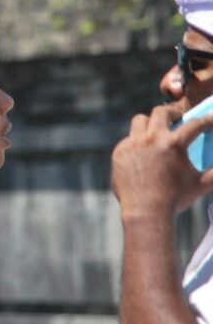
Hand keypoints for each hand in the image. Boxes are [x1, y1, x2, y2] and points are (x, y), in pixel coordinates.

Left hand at [112, 103, 212, 219]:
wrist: (144, 211)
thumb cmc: (175, 198)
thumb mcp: (201, 184)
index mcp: (174, 144)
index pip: (194, 124)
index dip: (207, 119)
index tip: (212, 116)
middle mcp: (152, 139)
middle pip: (161, 112)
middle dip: (172, 112)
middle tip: (178, 117)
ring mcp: (132, 144)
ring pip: (140, 121)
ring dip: (150, 123)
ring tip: (157, 130)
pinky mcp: (119, 152)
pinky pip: (129, 139)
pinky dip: (138, 142)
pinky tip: (143, 151)